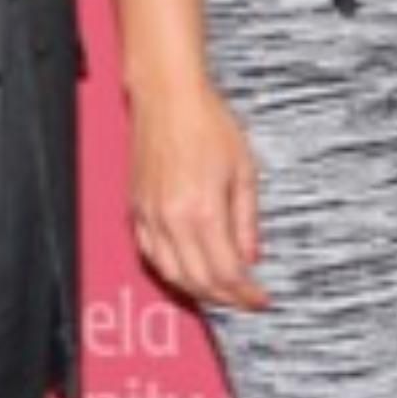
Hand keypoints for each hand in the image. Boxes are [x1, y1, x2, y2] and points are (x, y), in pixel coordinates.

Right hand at [124, 73, 266, 312]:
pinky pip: (151, 255)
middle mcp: (172, 219)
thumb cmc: (208, 123)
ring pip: (172, 274)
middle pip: (199, 281)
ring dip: (198, 291)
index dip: (246, 294)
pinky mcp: (136, 209)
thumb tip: (251, 257)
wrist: (168, 97)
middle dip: (225, 299)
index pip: (226, 272)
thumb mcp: (244, 170)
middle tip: (244, 300)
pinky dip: (171, 272)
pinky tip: (188, 272)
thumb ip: (247, 221)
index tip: (260, 300)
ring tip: (221, 291)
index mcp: (202, 210)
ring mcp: (150, 216)